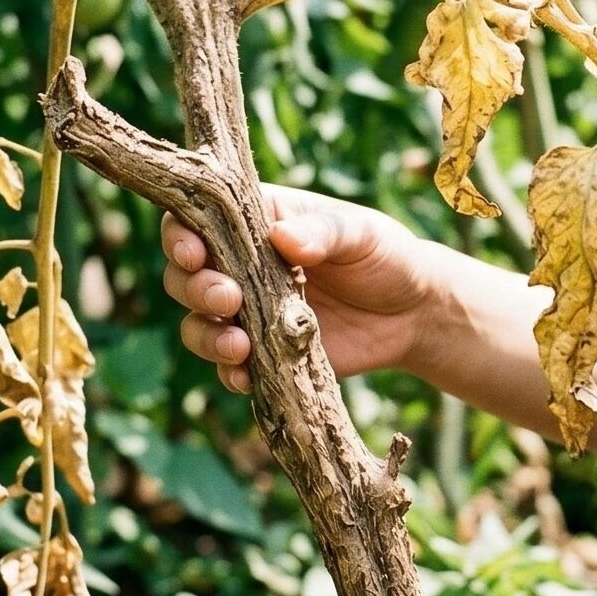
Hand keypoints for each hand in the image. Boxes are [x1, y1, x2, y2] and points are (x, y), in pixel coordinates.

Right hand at [160, 189, 442, 393]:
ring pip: (199, 324)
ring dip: (206, 336)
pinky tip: (245, 375)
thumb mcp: (363, 235)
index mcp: (258, 222)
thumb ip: (324, 233)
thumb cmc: (387, 257)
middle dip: (195, 288)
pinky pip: (229, 367)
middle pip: (186, 275)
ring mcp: (249, 313)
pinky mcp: (263, 353)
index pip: (198, 219)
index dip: (182, 235)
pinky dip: (229, 372)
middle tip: (228, 299)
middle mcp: (241, 266)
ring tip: (237, 346)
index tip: (194, 252)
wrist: (414, 314)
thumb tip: (283, 237)